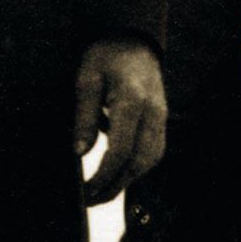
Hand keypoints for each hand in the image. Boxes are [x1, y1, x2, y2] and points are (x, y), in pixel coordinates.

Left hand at [75, 39, 165, 206]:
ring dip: (126, 180)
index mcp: (132, 101)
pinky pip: (154, 152)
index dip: (102, 176)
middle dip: (114, 186)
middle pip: (139, 162)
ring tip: (100, 192)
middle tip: (88, 201)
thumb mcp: (86, 80)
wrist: (133, 40)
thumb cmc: (105, 57)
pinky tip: (118, 174)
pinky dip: (136, 168)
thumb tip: (79, 152)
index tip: (83, 191)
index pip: (121, 150)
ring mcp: (161, 117)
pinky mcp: (161, 120)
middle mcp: (153, 112)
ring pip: (150, 160)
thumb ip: (84, 116)